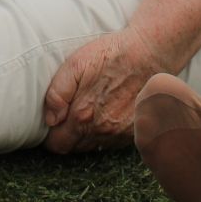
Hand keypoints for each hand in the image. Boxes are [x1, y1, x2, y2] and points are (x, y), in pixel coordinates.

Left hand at [42, 27, 165, 151]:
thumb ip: (57, 94)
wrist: (150, 53)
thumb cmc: (112, 55)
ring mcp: (122, 134)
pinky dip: (107, 132)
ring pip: (94, 146)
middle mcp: (103, 131)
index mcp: (83, 116)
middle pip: (75, 148)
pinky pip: (114, 142)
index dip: (51, 135)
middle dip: (67, 135)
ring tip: (91, 110)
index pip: (58, 144)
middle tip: (69, 114)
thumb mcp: (75, 64)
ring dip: (87, 135)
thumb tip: (50, 119)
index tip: (52, 123)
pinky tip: (108, 112)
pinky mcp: (138, 132)